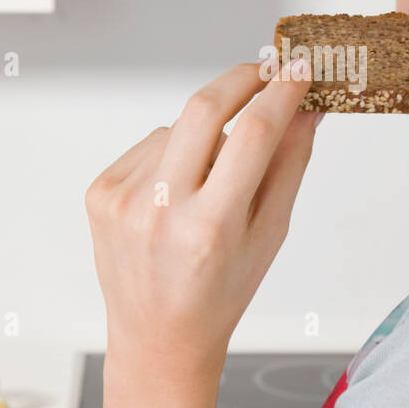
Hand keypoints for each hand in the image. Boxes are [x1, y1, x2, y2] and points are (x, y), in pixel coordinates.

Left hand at [84, 60, 317, 378]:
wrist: (158, 337)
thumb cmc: (222, 291)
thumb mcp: (270, 234)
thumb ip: (290, 163)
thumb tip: (308, 104)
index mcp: (210, 227)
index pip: (252, 135)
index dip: (281, 93)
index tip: (298, 70)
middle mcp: (160, 210)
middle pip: (204, 108)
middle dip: (242, 78)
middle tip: (268, 69)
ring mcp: (122, 199)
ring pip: (179, 128)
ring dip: (206, 136)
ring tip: (211, 184)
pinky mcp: (100, 191)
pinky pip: (151, 145)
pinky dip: (173, 154)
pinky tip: (177, 194)